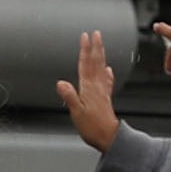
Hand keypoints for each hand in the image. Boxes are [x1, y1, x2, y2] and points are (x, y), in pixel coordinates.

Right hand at [60, 31, 122, 152]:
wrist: (108, 137)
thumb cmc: (93, 127)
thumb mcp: (76, 112)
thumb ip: (70, 96)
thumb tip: (61, 83)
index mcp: (88, 88)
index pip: (86, 64)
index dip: (85, 50)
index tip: (85, 37)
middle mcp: (97, 87)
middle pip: (96, 63)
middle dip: (95, 47)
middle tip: (96, 34)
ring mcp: (102, 91)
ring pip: (102, 68)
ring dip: (101, 55)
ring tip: (101, 46)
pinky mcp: (105, 98)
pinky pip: (106, 81)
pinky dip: (107, 73)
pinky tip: (108, 70)